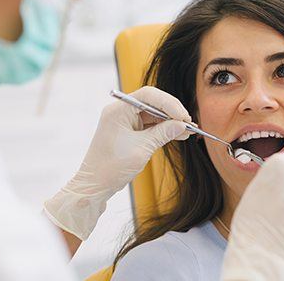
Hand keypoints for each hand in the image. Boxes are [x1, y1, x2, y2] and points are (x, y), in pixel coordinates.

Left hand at [44, 86, 191, 239]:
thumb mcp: (141, 149)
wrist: (95, 186)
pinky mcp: (129, 131)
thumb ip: (163, 133)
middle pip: (152, 102)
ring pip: (153, 114)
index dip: (169, 103)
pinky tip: (178, 134)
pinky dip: (163, 129)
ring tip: (187, 131)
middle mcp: (121, 111)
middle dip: (171, 112)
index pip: (148, 96)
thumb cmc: (111, 167)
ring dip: (170, 122)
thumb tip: (182, 125)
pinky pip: (150, 125)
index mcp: (118, 110)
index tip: (183, 117)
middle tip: (188, 123)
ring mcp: (125, 121)